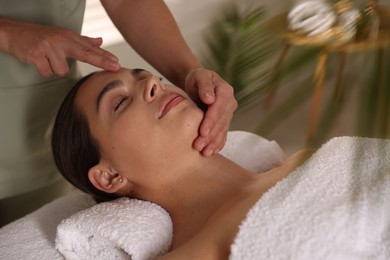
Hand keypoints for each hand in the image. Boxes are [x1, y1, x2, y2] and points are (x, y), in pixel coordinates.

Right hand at [1, 19, 120, 76]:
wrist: (14, 33)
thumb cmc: (41, 36)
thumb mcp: (63, 36)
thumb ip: (82, 41)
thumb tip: (100, 41)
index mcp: (69, 37)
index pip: (90, 49)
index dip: (105, 56)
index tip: (117, 63)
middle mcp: (61, 41)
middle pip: (85, 54)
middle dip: (102, 62)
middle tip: (116, 67)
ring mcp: (49, 47)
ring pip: (62, 70)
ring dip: (55, 68)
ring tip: (47, 59)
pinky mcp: (37, 55)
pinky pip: (48, 72)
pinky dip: (43, 70)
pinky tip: (39, 61)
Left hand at [185, 68, 237, 155]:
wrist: (199, 83)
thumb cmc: (197, 78)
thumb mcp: (199, 76)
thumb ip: (204, 86)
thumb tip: (210, 99)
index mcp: (225, 91)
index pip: (218, 108)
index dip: (211, 121)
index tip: (202, 131)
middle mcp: (230, 103)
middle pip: (221, 122)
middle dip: (210, 135)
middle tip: (198, 146)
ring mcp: (228, 113)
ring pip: (222, 130)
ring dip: (213, 142)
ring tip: (204, 152)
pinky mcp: (224, 121)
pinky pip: (223, 134)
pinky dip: (218, 143)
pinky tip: (212, 152)